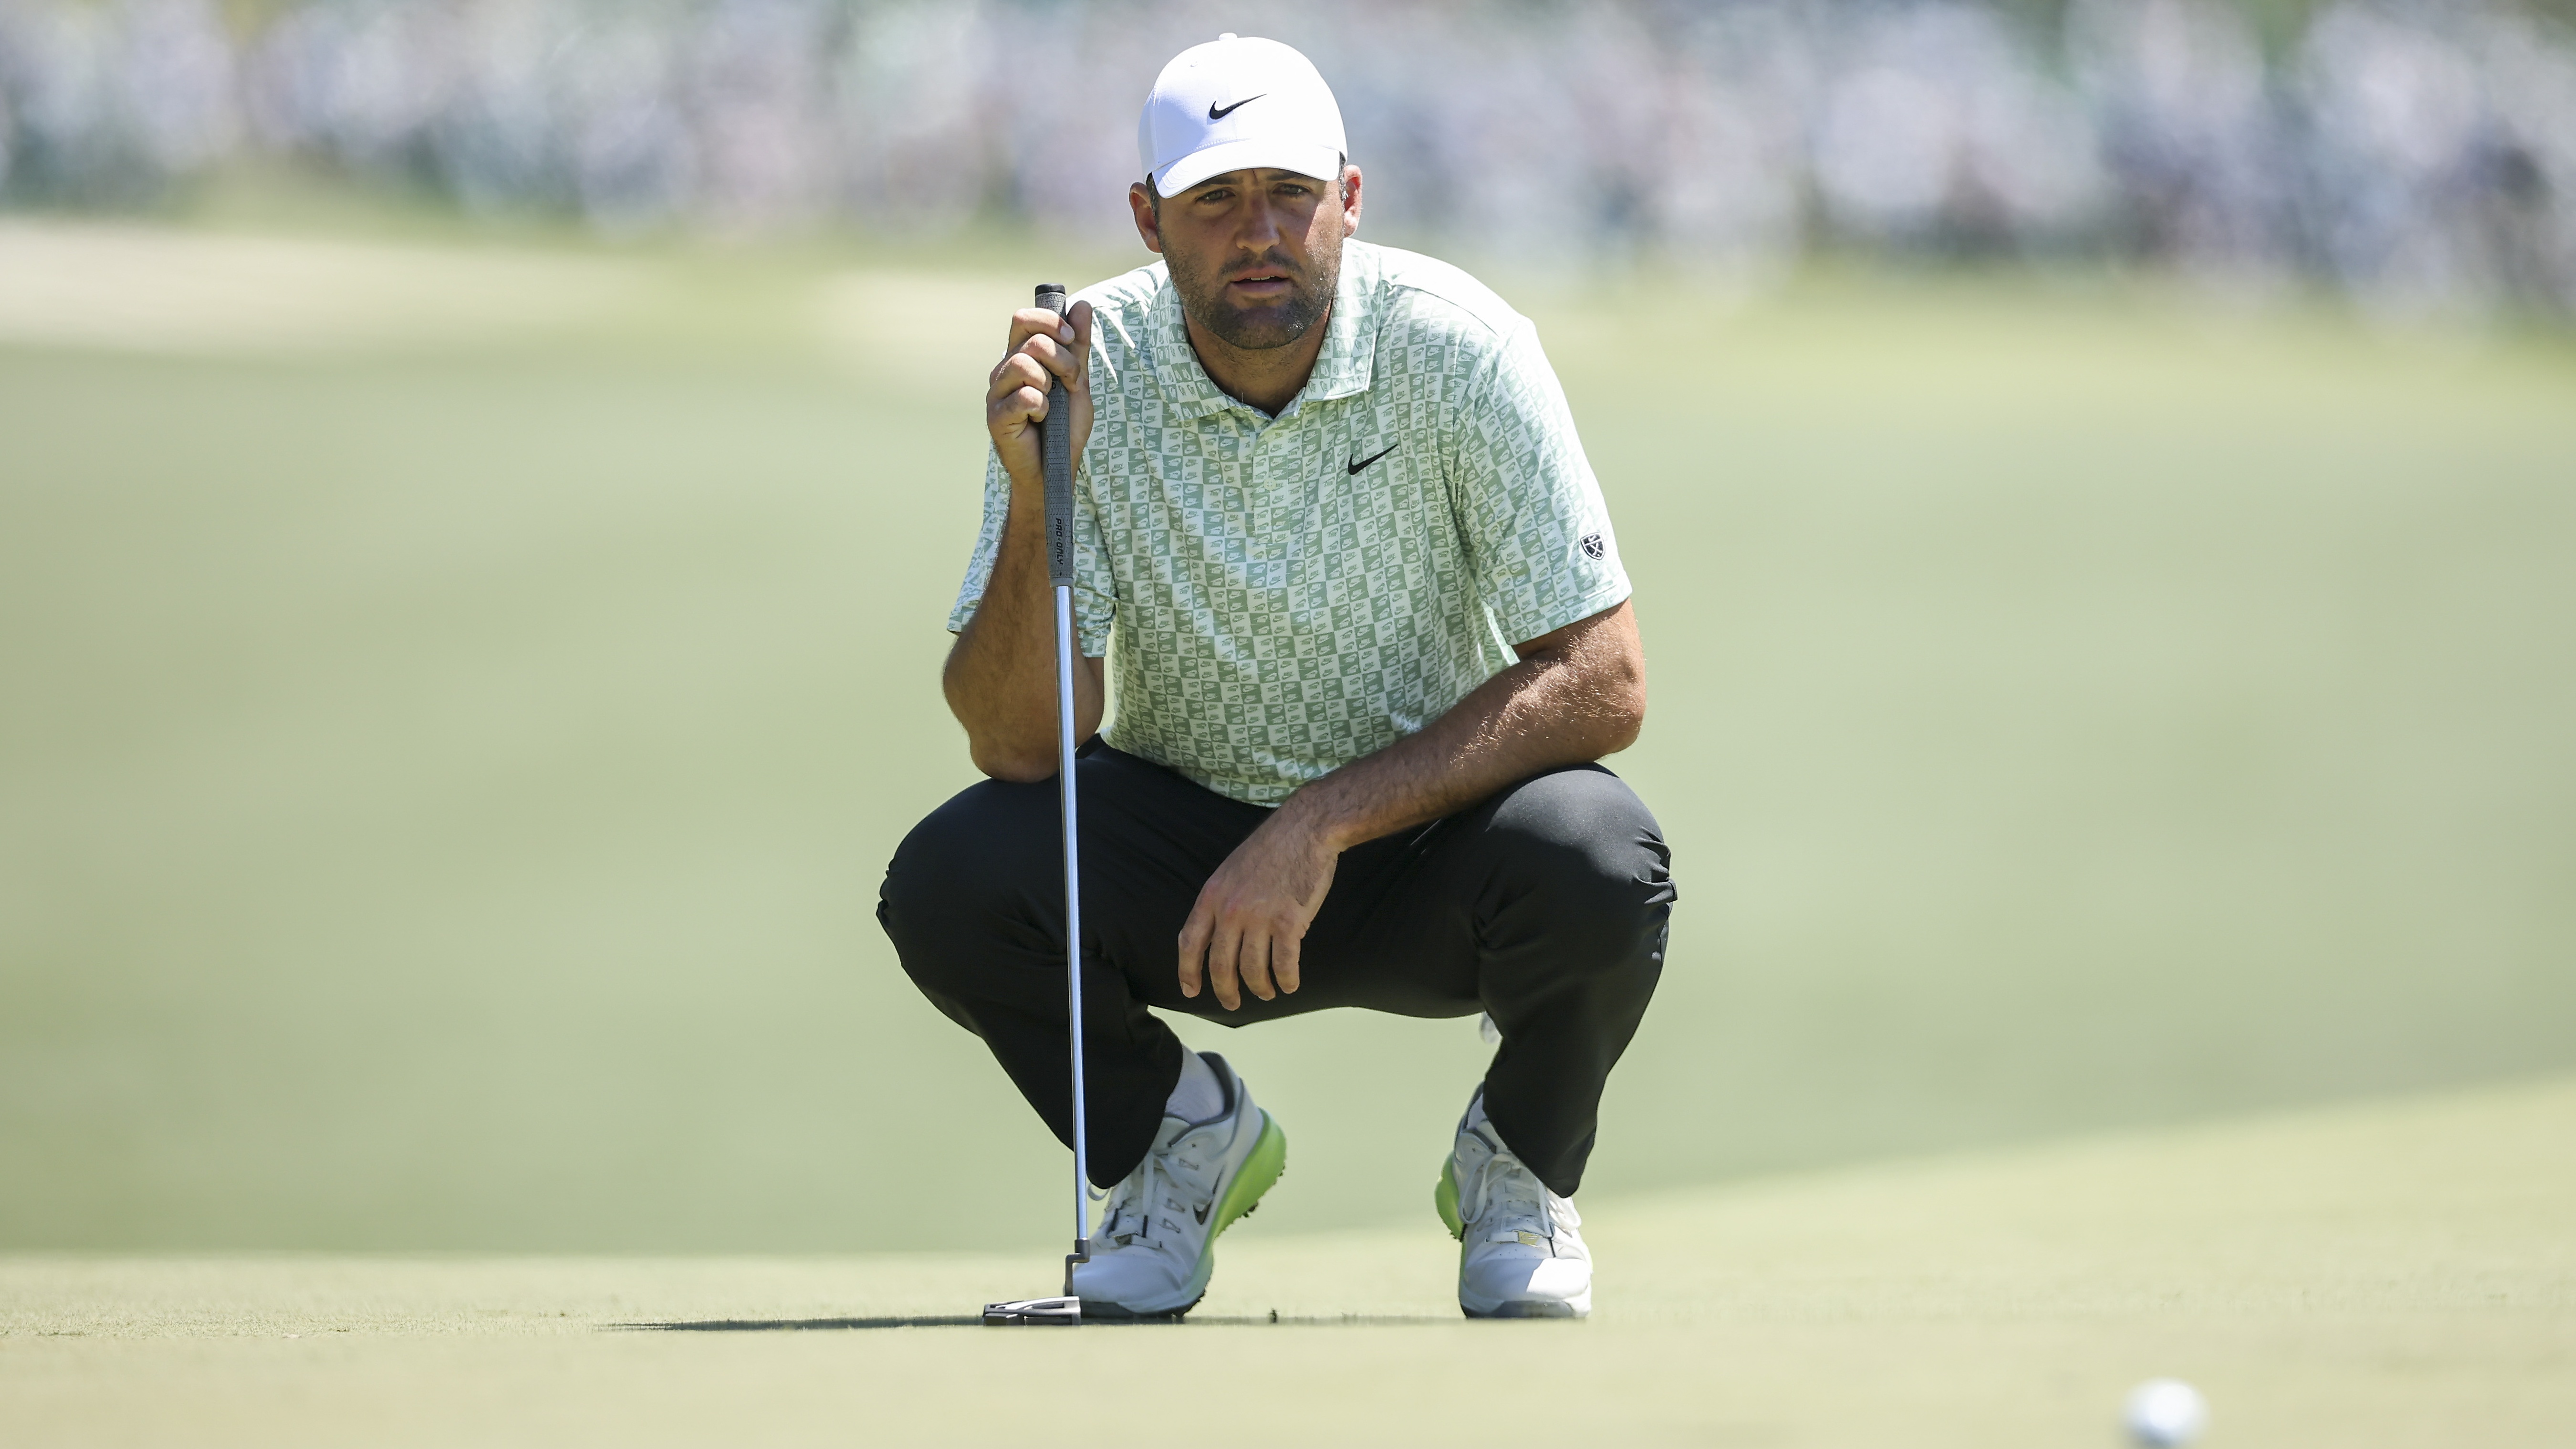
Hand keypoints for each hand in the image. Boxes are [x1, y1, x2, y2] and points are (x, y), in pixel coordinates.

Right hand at [986, 300, 1093, 497]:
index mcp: (1021, 358)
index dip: (1051, 322)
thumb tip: (1081, 305)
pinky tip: (1041, 419)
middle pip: (1028, 336)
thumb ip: (1079, 346)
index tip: (1072, 340)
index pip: (1024, 319)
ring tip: (1053, 403)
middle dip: (1062, 356)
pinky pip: (1023, 396)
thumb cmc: (1064, 427)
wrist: (1056, 470)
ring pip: (1024, 363)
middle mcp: (1004, 371)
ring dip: (1051, 382)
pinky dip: (1041, 407)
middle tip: (1070, 380)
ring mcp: (997, 393)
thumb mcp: (1078, 382)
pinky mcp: (997, 417)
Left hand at [1178, 809, 1340, 1010]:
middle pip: (1221, 965)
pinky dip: (1287, 979)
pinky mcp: (1289, 922)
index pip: (1190, 942)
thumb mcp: (1231, 870)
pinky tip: (1290, 984)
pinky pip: (1284, 964)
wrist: (1305, 828)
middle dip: (1226, 991)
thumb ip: (1221, 901)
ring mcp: (1259, 917)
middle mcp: (1231, 910)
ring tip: (1267, 993)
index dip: (1187, 971)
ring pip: (1253, 969)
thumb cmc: (1272, 847)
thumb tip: (1218, 934)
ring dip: (1260, 988)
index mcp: (1212, 896)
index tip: (1191, 990)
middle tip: (1232, 1004)